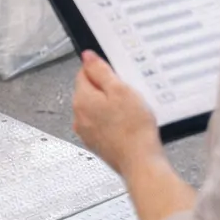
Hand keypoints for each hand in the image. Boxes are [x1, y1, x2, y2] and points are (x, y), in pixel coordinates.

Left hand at [73, 50, 163, 176]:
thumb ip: (101, 71)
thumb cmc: (133, 129)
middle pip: (89, 91)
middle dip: (107, 90)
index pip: (84, 73)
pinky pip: (102, 124)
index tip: (117, 76)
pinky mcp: (96, 143)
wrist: (140, 163)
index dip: (102, 71)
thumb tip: (87, 57)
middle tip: (128, 96)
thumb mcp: (121, 90)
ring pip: (96, 108)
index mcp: (81, 99)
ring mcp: (86, 131)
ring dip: (110, 107)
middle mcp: (78, 116)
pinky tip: (128, 126)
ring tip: (130, 113)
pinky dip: (113, 122)